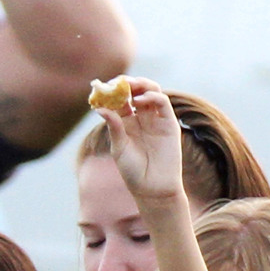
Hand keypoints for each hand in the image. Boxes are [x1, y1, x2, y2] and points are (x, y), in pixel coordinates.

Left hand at [94, 77, 186, 207]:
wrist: (153, 189)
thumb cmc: (133, 172)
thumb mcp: (119, 148)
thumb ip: (113, 127)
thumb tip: (100, 108)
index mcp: (127, 122)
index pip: (120, 99)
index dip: (112, 91)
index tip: (103, 87)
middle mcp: (142, 117)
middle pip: (136, 90)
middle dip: (127, 83)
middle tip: (117, 81)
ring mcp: (156, 119)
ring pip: (151, 91)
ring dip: (141, 84)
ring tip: (129, 86)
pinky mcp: (169, 123)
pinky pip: (162, 102)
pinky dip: (152, 96)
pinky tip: (139, 101)